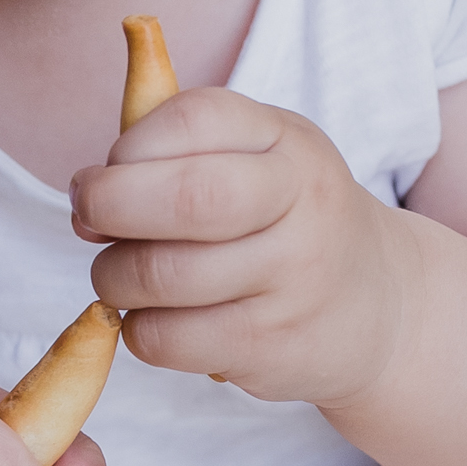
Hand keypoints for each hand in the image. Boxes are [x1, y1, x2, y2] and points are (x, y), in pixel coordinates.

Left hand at [70, 89, 406, 406]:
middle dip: (109, 207)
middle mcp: (302, 205)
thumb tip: (86, 195)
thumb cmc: (288, 221)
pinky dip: (139, 328)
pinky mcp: (271, 346)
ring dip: (113, 277)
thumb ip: (177, 152)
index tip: (108, 172)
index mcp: (289, 142)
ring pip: (160, 276)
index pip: (195, 120)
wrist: (380, 305)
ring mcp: (292, 280)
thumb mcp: (259, 157)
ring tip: (124, 274)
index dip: (129, 147)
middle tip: (89, 222)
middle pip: (184, 198)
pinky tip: (158, 317)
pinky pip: (165, 338)